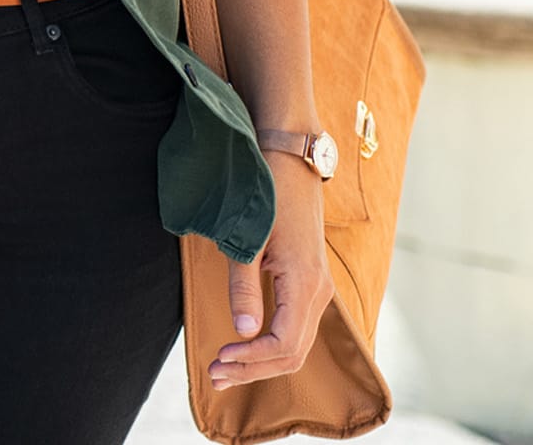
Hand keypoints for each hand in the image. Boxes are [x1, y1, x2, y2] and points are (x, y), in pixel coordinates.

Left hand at [208, 151, 332, 388]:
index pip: (284, 345)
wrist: (292, 158)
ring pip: (297, 345)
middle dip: (253, 370)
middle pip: (292, 354)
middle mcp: (319, 291)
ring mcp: (318, 288)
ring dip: (261, 362)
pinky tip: (246, 347)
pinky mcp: (310, 282)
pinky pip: (296, 328)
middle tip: (213, 375)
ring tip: (224, 368)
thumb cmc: (267, 191)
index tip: (218, 359)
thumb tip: (243, 331)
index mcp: (305, 282)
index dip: (251, 360)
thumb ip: (244, 286)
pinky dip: (272, 346)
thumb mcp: (248, 236)